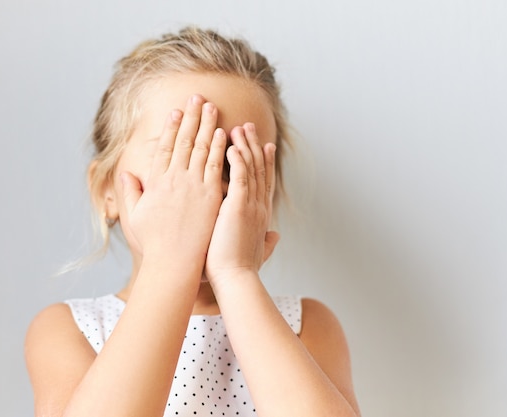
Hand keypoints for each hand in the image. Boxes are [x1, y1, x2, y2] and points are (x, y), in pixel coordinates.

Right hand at [120, 95, 226, 270]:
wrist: (174, 263)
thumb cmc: (154, 244)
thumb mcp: (135, 216)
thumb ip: (130, 192)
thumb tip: (125, 173)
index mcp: (156, 182)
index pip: (165, 148)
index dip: (171, 127)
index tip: (177, 111)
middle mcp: (174, 179)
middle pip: (184, 141)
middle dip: (191, 117)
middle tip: (198, 98)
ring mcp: (193, 186)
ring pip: (201, 149)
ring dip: (207, 125)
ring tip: (212, 107)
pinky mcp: (211, 196)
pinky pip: (216, 166)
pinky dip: (219, 148)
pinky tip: (223, 133)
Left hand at [204, 123, 278, 283]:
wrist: (235, 280)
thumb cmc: (240, 270)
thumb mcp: (256, 251)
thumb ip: (266, 241)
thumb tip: (276, 237)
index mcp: (260, 214)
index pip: (264, 182)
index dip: (264, 161)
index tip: (263, 145)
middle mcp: (259, 206)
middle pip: (260, 168)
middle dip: (254, 145)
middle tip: (249, 126)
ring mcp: (251, 205)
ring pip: (251, 168)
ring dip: (245, 146)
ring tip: (238, 127)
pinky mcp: (238, 207)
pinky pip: (240, 177)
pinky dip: (238, 160)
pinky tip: (231, 144)